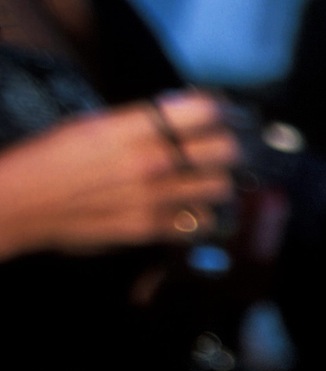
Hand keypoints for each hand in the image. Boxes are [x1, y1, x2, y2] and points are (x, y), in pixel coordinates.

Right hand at [0, 92, 237, 260]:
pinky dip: (200, 215)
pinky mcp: (152, 228)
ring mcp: (154, 198)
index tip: (223, 114)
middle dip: (227, 147)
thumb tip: (183, 118)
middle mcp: (149, 161)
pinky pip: (200, 222)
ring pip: (220, 187)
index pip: (203, 110)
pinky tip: (188, 208)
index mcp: (132, 127)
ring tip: (205, 179)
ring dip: (217, 182)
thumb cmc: (52, 159)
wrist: (22, 201)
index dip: (220, 110)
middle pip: (225, 150)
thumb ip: (141, 123)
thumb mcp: (94, 125)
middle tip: (221, 148)